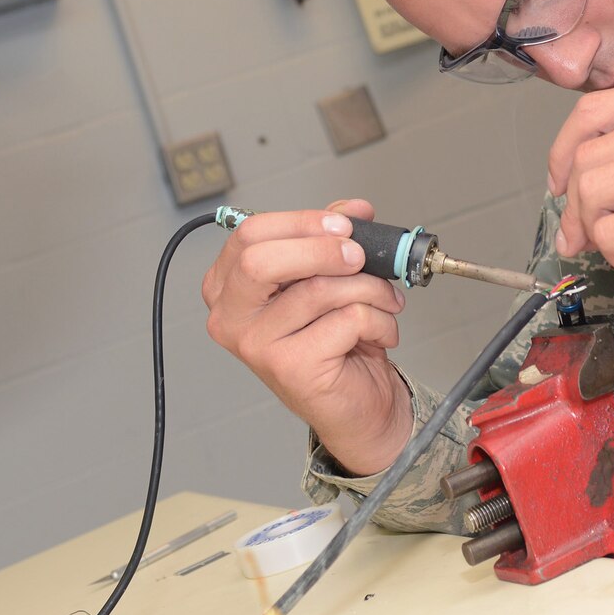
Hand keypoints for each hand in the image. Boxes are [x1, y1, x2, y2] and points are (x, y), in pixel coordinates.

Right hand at [201, 197, 412, 474]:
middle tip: (359, 256)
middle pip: (262, 260)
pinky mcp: (289, 367)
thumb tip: (353, 210)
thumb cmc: (336, 341)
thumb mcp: (328, 278)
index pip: (250, 234)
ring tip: (384, 302)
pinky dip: (378, 320)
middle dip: (323, 249)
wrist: (356, 404)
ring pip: (317, 290)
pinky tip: (380, 333)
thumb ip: (332, 239)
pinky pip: (345, 320)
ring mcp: (255, 345)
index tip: (342, 224)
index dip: (301, 221)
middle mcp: (232, 317)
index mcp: (229, 286)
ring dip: (368, 289)